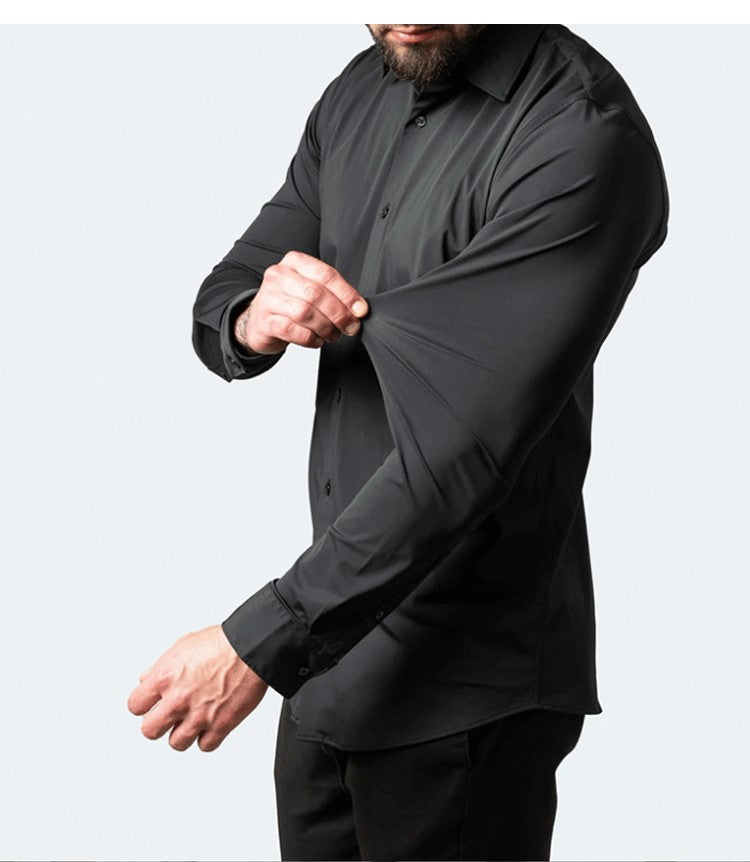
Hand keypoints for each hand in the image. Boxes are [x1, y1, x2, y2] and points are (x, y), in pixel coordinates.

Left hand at [127, 624, 268, 751]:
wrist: (252, 648)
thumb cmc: (223, 642)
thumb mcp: (183, 645)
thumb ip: (161, 666)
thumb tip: (147, 678)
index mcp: (164, 678)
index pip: (135, 706)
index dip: (143, 705)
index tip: (151, 705)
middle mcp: (178, 699)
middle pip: (150, 731)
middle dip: (158, 724)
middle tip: (168, 717)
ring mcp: (199, 715)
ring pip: (176, 743)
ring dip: (183, 733)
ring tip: (192, 721)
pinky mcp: (220, 725)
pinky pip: (205, 746)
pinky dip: (207, 738)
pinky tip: (210, 724)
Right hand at [234, 250, 368, 354]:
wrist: (257, 321)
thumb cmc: (288, 303)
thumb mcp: (308, 289)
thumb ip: (331, 294)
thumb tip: (358, 309)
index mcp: (295, 262)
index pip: (326, 275)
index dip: (347, 294)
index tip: (361, 310)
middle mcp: (279, 276)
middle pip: (316, 294)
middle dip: (339, 313)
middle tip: (351, 326)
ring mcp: (269, 298)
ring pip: (304, 312)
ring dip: (325, 327)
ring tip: (333, 334)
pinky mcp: (265, 321)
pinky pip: (292, 330)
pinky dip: (310, 338)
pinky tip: (316, 340)